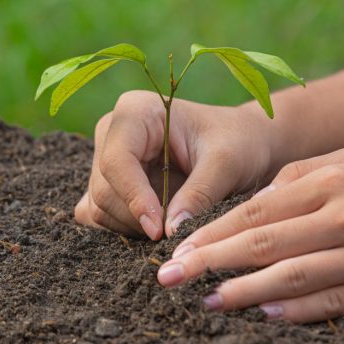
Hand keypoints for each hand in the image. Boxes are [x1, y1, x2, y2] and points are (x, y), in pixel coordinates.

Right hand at [74, 90, 276, 239]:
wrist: (243, 143)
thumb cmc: (237, 141)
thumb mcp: (227, 163)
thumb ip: (199, 194)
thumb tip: (171, 230)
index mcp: (135, 112)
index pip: (116, 161)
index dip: (134, 198)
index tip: (159, 229)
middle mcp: (112, 132)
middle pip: (104, 188)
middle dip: (137, 217)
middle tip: (176, 231)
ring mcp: (106, 157)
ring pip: (100, 206)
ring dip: (133, 226)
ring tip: (173, 224)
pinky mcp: (108, 182)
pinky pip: (100, 214)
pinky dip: (125, 228)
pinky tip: (156, 226)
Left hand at [158, 147, 343, 322]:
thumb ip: (295, 176)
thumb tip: (250, 202)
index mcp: (329, 184)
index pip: (255, 211)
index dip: (213, 232)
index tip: (180, 248)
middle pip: (264, 244)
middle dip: (211, 262)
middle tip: (171, 277)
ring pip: (292, 278)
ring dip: (243, 292)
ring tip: (207, 300)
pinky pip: (331, 303)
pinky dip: (295, 312)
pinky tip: (261, 314)